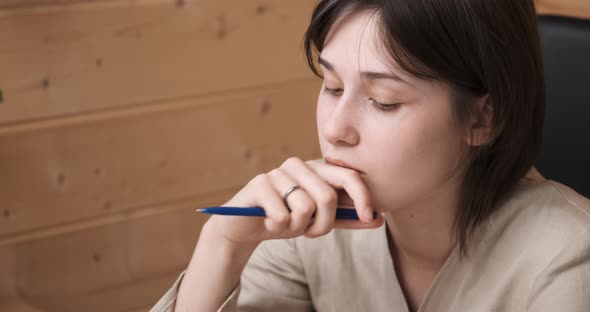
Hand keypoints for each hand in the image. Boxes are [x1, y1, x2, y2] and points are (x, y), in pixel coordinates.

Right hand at [205, 157, 382, 246]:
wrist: (244, 226)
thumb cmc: (285, 219)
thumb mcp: (318, 220)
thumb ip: (346, 218)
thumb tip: (378, 219)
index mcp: (316, 169)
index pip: (348, 176)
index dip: (363, 197)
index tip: (371, 218)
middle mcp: (298, 165)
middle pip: (328, 197)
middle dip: (322, 224)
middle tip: (309, 232)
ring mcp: (277, 172)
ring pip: (304, 208)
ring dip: (296, 227)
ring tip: (285, 224)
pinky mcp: (259, 183)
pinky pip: (282, 215)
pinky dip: (278, 228)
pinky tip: (268, 222)